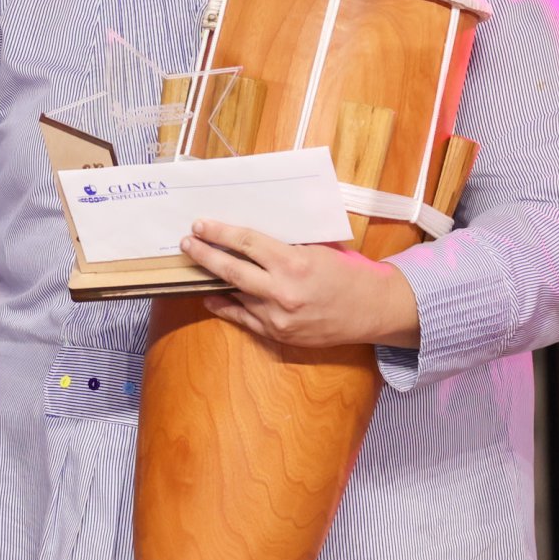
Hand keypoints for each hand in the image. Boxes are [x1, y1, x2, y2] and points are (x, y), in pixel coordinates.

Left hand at [179, 218, 419, 348]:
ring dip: (213, 279)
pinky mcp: (278, 334)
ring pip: (234, 294)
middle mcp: (282, 291)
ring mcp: (278, 317)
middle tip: (187, 242)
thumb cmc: (346, 274)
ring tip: (197, 266)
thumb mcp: (317, 250)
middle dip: (204, 254)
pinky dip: (224, 306)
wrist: (371, 311)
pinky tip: (210, 296)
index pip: (247, 243)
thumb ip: (284, 247)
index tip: (201, 225)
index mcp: (294, 263)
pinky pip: (242, 318)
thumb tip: (248, 237)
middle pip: (231, 269)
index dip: (220, 233)